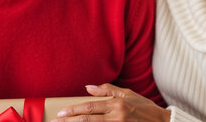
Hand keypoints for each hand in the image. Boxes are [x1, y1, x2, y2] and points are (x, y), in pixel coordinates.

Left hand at [52, 84, 170, 121]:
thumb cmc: (144, 108)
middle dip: (70, 121)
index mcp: (117, 104)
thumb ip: (107, 90)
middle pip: (88, 119)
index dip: (74, 110)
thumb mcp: (127, 94)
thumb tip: (88, 87)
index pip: (90, 106)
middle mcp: (117, 117)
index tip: (61, 113)